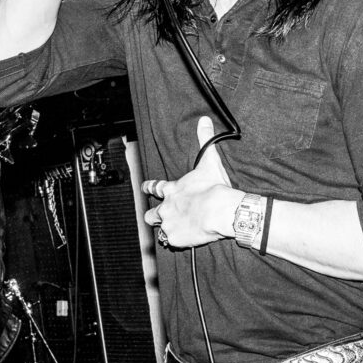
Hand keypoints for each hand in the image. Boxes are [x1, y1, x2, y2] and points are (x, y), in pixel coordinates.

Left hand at [141, 116, 239, 248]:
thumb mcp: (209, 160)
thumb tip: (204, 121)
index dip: (149, 188)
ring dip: (163, 229)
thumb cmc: (214, 187)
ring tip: (169, 232)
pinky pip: (171, 241)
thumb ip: (205, 140)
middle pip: (151, 214)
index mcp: (173, 189)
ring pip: (158, 229)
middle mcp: (167, 207)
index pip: (155, 188)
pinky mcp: (175, 237)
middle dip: (152, 215)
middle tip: (155, 216)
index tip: (144, 187)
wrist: (218, 210)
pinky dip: (177, 241)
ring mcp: (169, 223)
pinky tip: (183, 241)